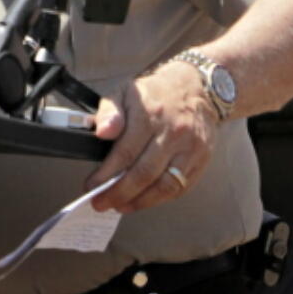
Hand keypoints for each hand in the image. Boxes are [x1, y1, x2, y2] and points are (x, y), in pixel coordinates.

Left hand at [83, 60, 219, 213]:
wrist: (195, 87)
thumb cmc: (155, 92)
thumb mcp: (126, 91)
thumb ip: (110, 111)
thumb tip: (101, 132)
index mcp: (150, 114)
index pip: (126, 152)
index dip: (106, 174)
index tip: (91, 186)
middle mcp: (172, 132)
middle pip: (144, 174)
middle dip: (119, 193)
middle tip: (101, 203)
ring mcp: (190, 148)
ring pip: (164, 186)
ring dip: (140, 202)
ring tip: (121, 206)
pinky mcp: (201, 160)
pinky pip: (180, 188)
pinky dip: (160, 199)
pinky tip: (144, 200)